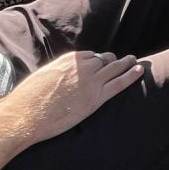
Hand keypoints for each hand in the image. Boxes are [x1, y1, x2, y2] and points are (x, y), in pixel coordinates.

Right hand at [9, 50, 145, 143]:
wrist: (28, 113)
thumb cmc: (30, 98)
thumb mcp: (44, 75)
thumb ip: (57, 72)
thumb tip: (59, 77)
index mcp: (70, 59)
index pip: (90, 56)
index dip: (97, 61)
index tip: (101, 63)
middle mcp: (83, 66)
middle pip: (105, 60)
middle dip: (114, 60)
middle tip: (123, 60)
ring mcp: (92, 81)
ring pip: (115, 68)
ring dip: (127, 63)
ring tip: (134, 62)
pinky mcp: (97, 97)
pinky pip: (119, 83)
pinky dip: (131, 75)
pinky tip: (140, 70)